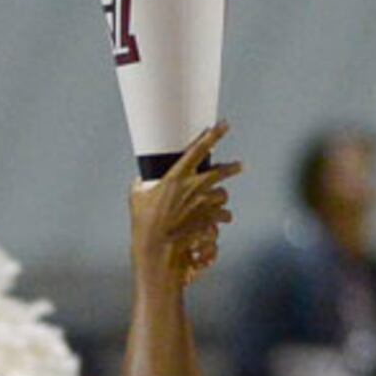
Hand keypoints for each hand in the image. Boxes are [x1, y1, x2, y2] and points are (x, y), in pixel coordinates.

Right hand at [127, 124, 238, 283]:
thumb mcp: (136, 200)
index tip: (224, 125)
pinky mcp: (212, 220)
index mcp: (176, 176)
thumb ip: (140, 186)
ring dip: (220, 200)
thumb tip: (139, 181)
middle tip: (239, 166)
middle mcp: (195, 187)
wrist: (158, 250)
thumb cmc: (144, 225)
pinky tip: (216, 223)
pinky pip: (224, 215)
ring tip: (216, 205)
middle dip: (232, 167)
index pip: (198, 149)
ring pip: (223, 196)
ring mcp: (206, 203)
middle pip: (222, 171)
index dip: (213, 135)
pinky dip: (221, 219)